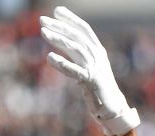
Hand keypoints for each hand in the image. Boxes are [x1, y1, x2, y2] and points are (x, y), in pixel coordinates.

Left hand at [39, 6, 139, 135]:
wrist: (112, 107)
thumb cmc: (98, 87)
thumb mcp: (90, 67)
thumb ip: (79, 55)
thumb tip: (64, 44)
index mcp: (97, 50)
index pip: (84, 29)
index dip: (71, 18)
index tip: (56, 10)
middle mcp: (97, 56)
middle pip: (77, 36)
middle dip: (59, 26)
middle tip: (42, 20)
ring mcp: (94, 68)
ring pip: (75, 48)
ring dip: (58, 39)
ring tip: (43, 32)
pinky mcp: (90, 81)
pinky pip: (73, 70)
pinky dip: (61, 63)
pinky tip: (49, 57)